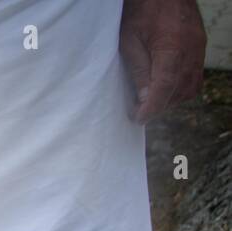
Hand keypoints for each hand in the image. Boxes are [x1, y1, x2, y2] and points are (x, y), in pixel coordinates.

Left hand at [119, 0, 205, 121]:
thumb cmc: (142, 11)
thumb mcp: (130, 41)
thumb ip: (138, 70)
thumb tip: (144, 99)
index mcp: (171, 48)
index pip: (164, 87)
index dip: (152, 108)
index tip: (138, 118)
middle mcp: (191, 51)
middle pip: (178, 92)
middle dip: (158, 106)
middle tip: (137, 110)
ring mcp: (199, 50)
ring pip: (189, 88)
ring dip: (170, 100)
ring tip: (150, 101)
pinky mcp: (200, 48)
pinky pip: (195, 78)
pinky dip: (180, 89)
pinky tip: (165, 90)